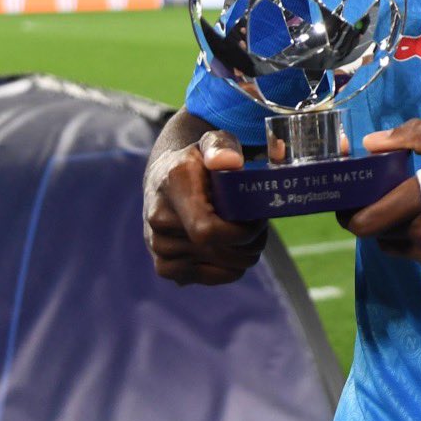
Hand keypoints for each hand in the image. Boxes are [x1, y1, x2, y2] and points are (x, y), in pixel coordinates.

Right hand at [143, 128, 267, 284]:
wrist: (165, 178)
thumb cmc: (198, 161)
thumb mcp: (212, 142)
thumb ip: (222, 148)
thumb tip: (230, 162)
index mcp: (173, 186)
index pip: (206, 230)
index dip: (240, 233)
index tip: (258, 220)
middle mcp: (159, 219)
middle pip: (217, 252)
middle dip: (250, 244)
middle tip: (261, 226)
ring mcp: (158, 246)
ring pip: (216, 267)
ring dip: (243, 256)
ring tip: (248, 235)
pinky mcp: (164, 266)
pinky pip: (206, 279)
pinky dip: (228, 269)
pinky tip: (232, 249)